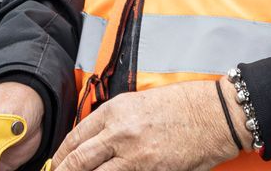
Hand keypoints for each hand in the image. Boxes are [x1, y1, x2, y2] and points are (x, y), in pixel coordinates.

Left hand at [51, 81, 240, 170]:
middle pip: (78, 159)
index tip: (58, 164)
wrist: (213, 114)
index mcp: (114, 110)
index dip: (62, 155)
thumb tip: (96, 143)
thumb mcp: (139, 105)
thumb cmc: (181, 107)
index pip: (76, 136)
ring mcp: (132, 153)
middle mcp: (118, 131)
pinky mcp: (148, 169)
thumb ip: (115, 122)